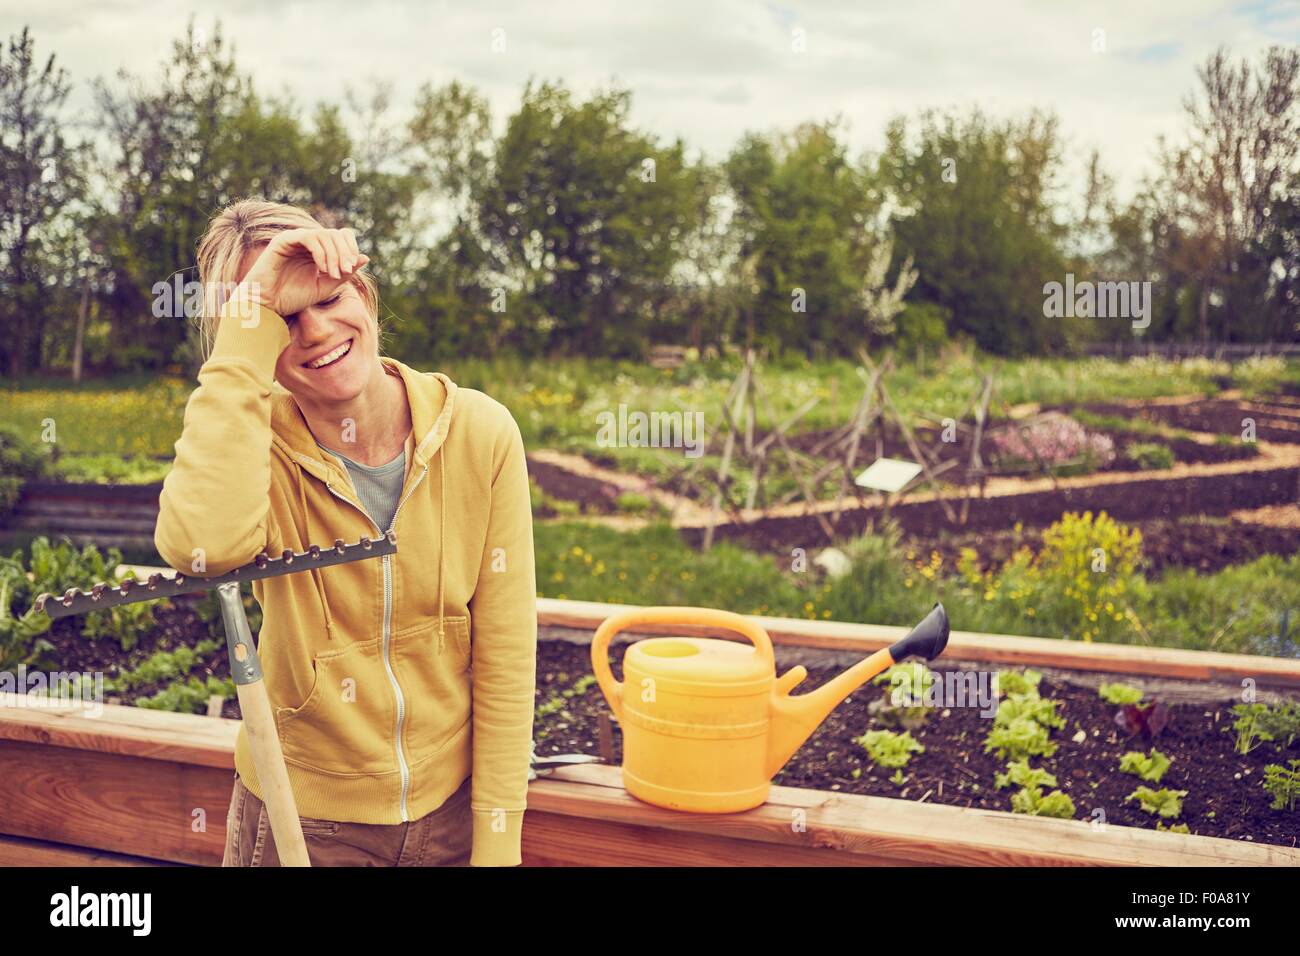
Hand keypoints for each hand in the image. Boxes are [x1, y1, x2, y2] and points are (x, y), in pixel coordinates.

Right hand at [235, 227, 369, 319]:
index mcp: (319, 250)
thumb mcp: (326, 286)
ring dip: (334, 254)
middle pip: (336, 234)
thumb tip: (365, 257)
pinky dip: (320, 252)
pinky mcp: (284, 240)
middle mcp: (308, 241)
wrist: (268, 305)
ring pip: (325, 234)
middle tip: (346, 271)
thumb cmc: (294, 297)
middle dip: (345, 253)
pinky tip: (322, 268)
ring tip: (333, 274)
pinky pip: (309, 237)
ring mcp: (296, 239)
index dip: (351, 249)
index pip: (342, 236)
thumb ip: (345, 273)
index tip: (351, 270)